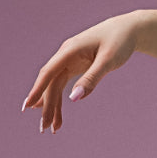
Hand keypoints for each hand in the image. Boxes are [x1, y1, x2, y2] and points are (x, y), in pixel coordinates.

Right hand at [22, 13, 140, 132]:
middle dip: (47, 105)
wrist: (128, 29)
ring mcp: (69, 60)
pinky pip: (63, 84)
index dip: (37, 90)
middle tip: (45, 128)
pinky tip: (56, 112)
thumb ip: (91, 79)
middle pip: (51, 83)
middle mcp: (65, 55)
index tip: (28, 106)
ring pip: (55, 85)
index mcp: (70, 50)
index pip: (49, 72)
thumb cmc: (119, 42)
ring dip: (53, 105)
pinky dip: (61, 98)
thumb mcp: (108, 61)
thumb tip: (74, 98)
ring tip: (53, 128)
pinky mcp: (75, 66)